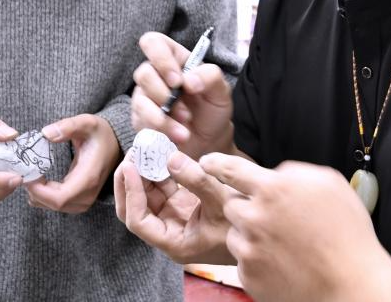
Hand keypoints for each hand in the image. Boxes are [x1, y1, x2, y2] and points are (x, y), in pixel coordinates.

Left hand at [24, 114, 120, 212]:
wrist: (115, 143)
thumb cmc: (100, 133)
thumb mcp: (87, 123)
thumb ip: (68, 126)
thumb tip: (46, 134)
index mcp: (89, 177)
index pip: (60, 198)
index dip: (39, 191)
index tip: (28, 176)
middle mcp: (88, 193)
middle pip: (55, 205)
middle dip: (35, 192)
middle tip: (25, 173)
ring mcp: (85, 199)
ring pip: (55, 207)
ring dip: (39, 194)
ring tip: (31, 175)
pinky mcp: (81, 199)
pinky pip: (58, 204)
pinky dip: (45, 196)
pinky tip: (39, 181)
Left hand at [115, 149, 235, 263]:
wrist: (260, 229)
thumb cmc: (243, 226)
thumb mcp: (221, 201)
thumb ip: (196, 180)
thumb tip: (170, 158)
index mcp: (174, 242)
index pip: (138, 221)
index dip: (131, 194)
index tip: (130, 168)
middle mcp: (170, 232)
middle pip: (136, 208)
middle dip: (130, 181)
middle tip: (132, 154)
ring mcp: (176, 218)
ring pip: (149, 195)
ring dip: (144, 172)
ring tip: (144, 148)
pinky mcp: (184, 205)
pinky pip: (164, 187)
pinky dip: (160, 171)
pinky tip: (161, 153)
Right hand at [131, 32, 233, 158]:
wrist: (209, 141)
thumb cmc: (212, 109)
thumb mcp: (221, 90)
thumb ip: (210, 76)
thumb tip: (188, 81)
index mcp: (173, 59)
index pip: (153, 43)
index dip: (160, 58)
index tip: (178, 80)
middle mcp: (155, 75)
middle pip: (143, 73)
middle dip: (164, 95)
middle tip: (185, 111)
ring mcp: (145, 97)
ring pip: (140, 101)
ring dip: (164, 117)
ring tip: (185, 128)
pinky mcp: (140, 119)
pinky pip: (141, 122)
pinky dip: (161, 130)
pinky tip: (178, 136)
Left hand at [201, 155, 390, 301]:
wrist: (351, 283)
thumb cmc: (346, 232)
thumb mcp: (328, 183)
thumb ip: (293, 172)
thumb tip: (274, 174)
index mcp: (273, 189)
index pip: (231, 169)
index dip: (216, 163)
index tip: (207, 162)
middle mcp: (254, 217)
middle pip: (231, 205)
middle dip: (247, 208)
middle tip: (273, 219)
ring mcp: (249, 249)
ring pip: (234, 234)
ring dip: (250, 235)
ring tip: (282, 245)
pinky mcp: (248, 276)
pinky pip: (243, 261)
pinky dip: (257, 261)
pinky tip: (282, 263)